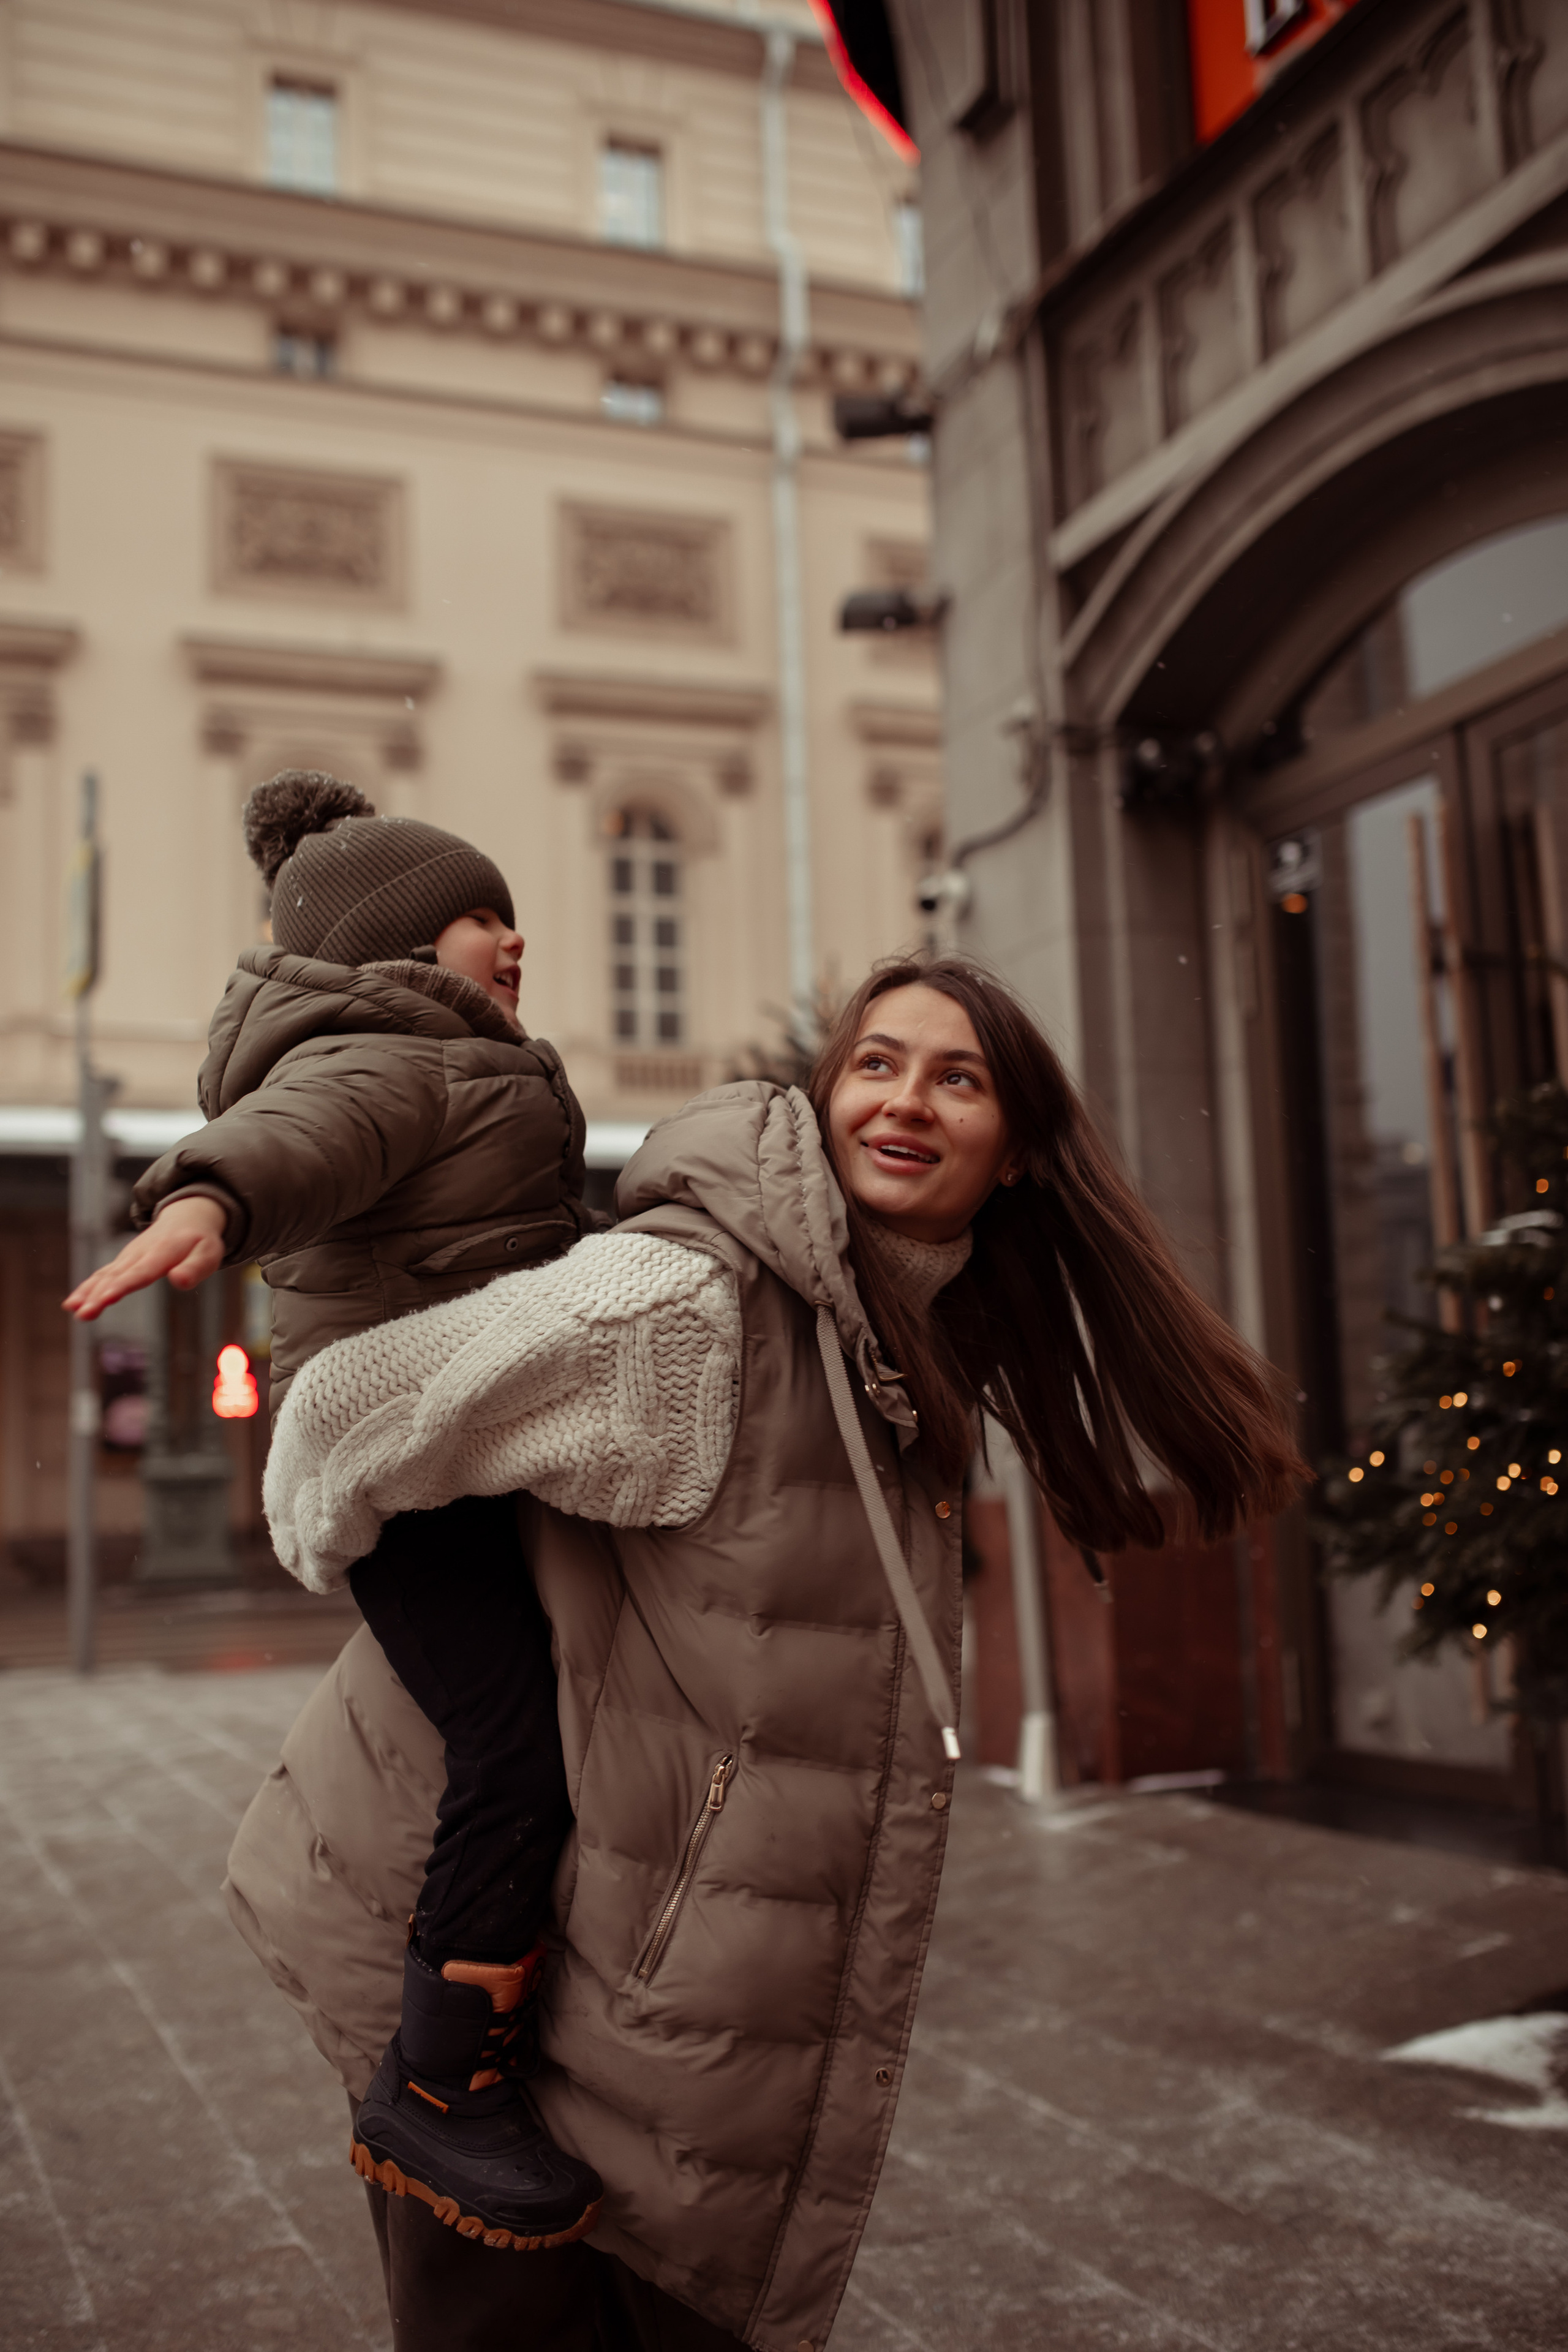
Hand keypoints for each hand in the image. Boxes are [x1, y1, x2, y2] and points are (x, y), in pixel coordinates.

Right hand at [63, 1197, 227, 1320]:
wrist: (187, 1217)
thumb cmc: (200, 1241)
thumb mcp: (208, 1254)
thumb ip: (195, 1268)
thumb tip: (179, 1281)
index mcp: (162, 1252)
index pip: (141, 1271)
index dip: (123, 1285)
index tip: (106, 1298)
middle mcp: (139, 1253)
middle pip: (116, 1276)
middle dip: (98, 1295)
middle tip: (83, 1314)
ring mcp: (128, 1257)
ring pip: (104, 1275)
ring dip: (87, 1293)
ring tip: (73, 1310)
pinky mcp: (122, 1262)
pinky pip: (101, 1275)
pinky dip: (86, 1288)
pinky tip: (72, 1304)